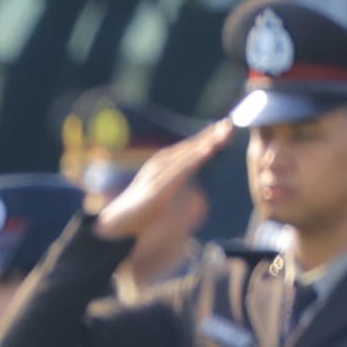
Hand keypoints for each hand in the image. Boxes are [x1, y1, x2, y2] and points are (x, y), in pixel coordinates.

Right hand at [92, 119, 234, 242]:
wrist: (116, 224)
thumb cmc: (140, 209)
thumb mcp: (163, 193)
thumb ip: (177, 187)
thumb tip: (199, 196)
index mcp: (163, 166)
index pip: (190, 148)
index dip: (208, 136)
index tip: (227, 126)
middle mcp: (160, 165)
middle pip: (190, 147)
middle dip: (211, 134)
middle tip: (230, 123)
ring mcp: (158, 175)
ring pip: (187, 155)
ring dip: (205, 142)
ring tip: (223, 132)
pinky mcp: (158, 189)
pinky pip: (179, 171)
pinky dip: (194, 159)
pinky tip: (207, 150)